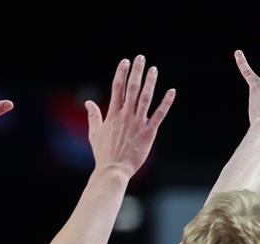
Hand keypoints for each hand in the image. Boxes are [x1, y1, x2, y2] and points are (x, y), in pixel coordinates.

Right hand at [86, 56, 176, 176]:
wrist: (114, 170)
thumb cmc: (104, 153)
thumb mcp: (95, 133)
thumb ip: (94, 116)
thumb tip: (88, 102)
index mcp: (113, 114)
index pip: (118, 88)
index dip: (121, 73)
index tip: (125, 61)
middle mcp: (126, 115)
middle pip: (132, 88)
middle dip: (136, 72)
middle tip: (141, 58)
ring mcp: (138, 123)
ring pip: (145, 98)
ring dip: (150, 82)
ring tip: (153, 69)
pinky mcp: (149, 132)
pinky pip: (159, 114)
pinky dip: (166, 102)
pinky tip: (171, 91)